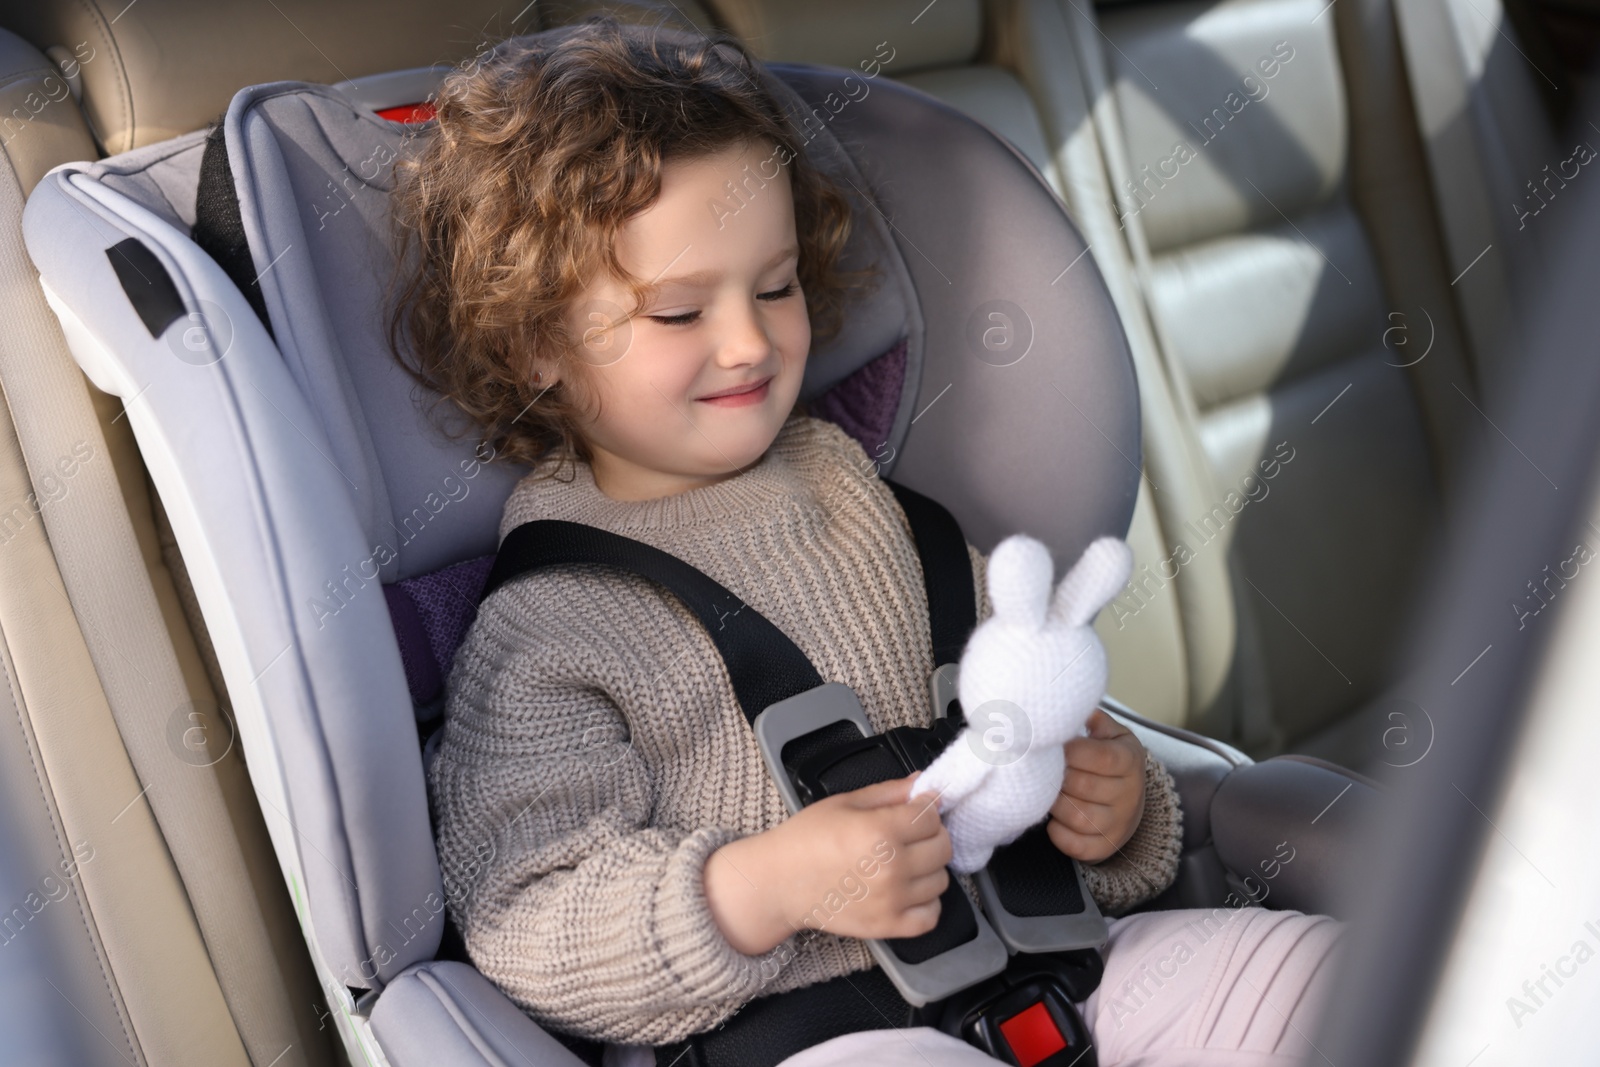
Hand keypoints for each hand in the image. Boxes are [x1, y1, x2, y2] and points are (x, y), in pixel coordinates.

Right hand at [704, 775, 951, 953]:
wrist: (779, 883)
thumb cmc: (805, 840)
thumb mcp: (844, 803)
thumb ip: (889, 792)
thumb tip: (922, 783)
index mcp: (880, 831)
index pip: (932, 816)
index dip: (926, 808)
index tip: (917, 809)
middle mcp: (891, 867)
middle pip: (943, 847)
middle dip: (932, 835)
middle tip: (911, 834)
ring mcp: (892, 900)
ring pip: (941, 880)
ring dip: (929, 869)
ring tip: (905, 863)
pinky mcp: (888, 926)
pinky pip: (931, 916)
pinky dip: (927, 903)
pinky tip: (909, 891)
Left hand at [1045, 709, 1145, 862]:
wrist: (1128, 799)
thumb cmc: (1108, 759)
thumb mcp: (1109, 733)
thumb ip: (1092, 718)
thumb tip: (1070, 705)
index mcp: (1129, 760)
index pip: (1100, 757)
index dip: (1070, 752)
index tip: (1048, 746)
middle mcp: (1130, 793)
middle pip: (1082, 787)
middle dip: (1054, 778)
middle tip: (1038, 770)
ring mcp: (1119, 823)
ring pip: (1077, 817)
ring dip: (1054, 805)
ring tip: (1044, 792)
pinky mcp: (1106, 847)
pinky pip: (1077, 846)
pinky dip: (1058, 834)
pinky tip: (1052, 819)